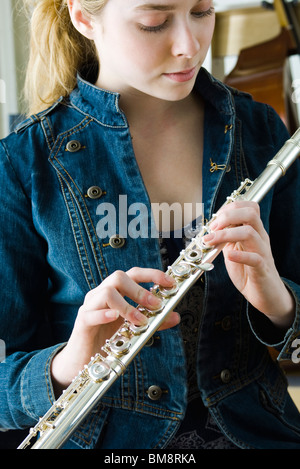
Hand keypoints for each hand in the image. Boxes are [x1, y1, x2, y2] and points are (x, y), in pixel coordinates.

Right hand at [51, 268, 178, 393]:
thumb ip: (154, 322)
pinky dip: (104, 314)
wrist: (84, 360)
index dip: (152, 274)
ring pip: (106, 292)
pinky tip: (114, 318)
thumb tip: (175, 316)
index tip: (170, 283)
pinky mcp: (82, 323)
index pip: (133, 274)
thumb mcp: (135, 328)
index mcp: (116, 292)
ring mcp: (90, 306)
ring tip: (140, 321)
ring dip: (127, 306)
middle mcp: (101, 294)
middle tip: (156, 305)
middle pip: (118, 277)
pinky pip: (90, 314)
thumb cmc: (109, 339)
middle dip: (140, 290)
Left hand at [203, 201, 294, 328]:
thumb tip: (209, 228)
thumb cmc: (248, 271)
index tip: (215, 219)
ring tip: (211, 241)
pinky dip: (240, 255)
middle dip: (227, 216)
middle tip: (212, 228)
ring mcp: (262, 253)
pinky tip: (229, 256)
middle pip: (250, 213)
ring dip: (226, 234)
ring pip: (250, 233)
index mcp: (254, 231)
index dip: (230, 208)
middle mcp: (260, 238)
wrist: (266, 294)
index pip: (249, 207)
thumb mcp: (233, 249)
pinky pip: (255, 258)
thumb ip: (225, 238)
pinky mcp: (262, 270)